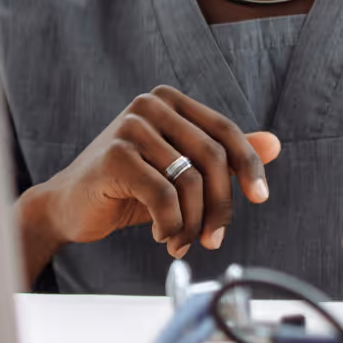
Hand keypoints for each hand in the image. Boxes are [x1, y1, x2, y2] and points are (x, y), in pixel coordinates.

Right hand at [19, 87, 278, 272]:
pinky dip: (171, 225)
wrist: (68, 208)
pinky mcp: (115, 155)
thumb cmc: (126, 189)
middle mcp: (150, 104)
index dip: (249, 166)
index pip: (225, 131)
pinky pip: (164, 196)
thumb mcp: (179, 171)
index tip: (260, 198)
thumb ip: (222, 156)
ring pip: (190, 181)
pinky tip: (162, 236)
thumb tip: (274, 143)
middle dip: (220, 206)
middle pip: (213, 157)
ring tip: (181, 241)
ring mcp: (129, 126)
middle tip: (213, 238)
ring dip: (193, 223)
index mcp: (169, 101)